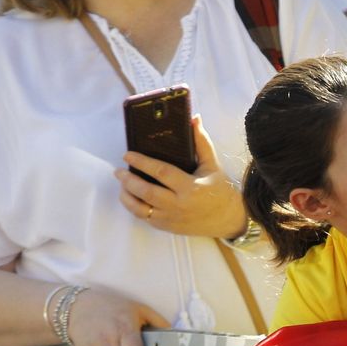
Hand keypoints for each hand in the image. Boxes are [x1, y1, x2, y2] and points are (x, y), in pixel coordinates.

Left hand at [117, 116, 246, 239]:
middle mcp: (179, 205)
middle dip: (128, 180)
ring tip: (122, 184)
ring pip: (141, 209)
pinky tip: (130, 197)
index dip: (142, 163)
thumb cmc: (219, 189)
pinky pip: (145, 219)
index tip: (128, 154)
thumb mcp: (212, 164)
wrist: (227, 218)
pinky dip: (134, 207)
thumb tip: (193, 118)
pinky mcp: (168, 227)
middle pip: (146, 192)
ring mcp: (172, 218)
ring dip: (127, 196)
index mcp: (190, 187)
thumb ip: (201, 141)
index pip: (161, 172)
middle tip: (119, 171)